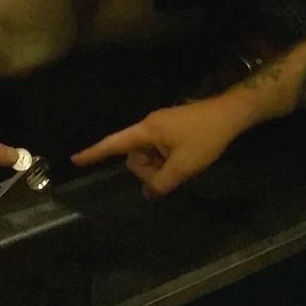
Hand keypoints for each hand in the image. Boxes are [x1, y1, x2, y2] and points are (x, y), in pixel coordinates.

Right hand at [72, 98, 248, 197]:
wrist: (231, 114)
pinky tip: (186, 162)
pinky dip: (168, 160)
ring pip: (149, 155)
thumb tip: (149, 192)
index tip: (75, 159)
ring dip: (160, 166)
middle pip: (134, 155)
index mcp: (146, 129)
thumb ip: (161, 183)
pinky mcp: (174, 128)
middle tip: (172, 173)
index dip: (94, 153)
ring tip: (183, 166)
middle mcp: (150, 125)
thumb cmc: (204, 138)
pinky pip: (161, 149)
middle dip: (147, 170)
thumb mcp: (182, 166)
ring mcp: (162, 125)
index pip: (114, 143)